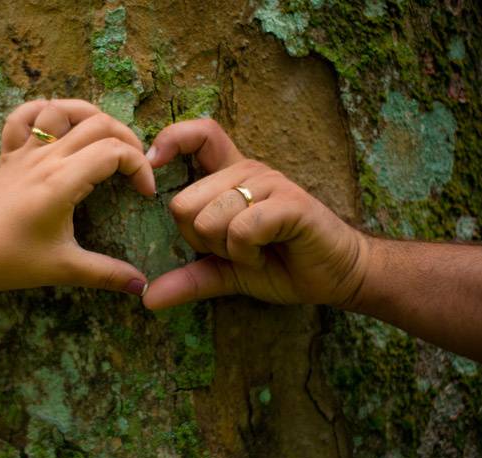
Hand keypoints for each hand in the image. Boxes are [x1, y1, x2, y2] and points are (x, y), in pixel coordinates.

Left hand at [0, 99, 154, 296]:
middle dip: (127, 138)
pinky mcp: (7, 156)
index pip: (114, 151)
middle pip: (97, 122)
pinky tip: (56, 125)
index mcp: (62, 181)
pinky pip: (22, 117)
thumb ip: (107, 274)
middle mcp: (45, 158)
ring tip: (104, 137)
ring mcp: (24, 152)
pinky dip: (42, 111)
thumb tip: (142, 286)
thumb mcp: (64, 268)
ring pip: (60, 108)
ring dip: (89, 114)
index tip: (144, 193)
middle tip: (135, 166)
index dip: (139, 167)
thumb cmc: (9, 261)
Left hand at [142, 119, 367, 308]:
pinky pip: (241, 229)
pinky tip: (265, 254)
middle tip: (232, 247)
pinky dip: (246, 253)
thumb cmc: (279, 264)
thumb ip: (188, 279)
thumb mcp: (224, 271)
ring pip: (207, 219)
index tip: (152, 166)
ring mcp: (269, 183)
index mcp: (230, 176)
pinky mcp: (290, 203)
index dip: (170, 141)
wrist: (334, 275)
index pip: (199, 134)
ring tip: (253, 250)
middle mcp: (247, 171)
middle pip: (182, 203)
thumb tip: (148, 298)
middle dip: (199, 240)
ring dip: (225, 250)